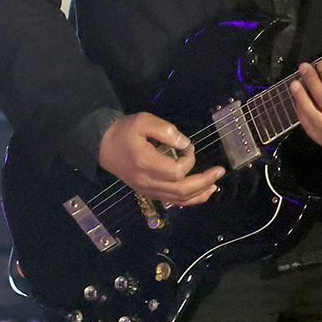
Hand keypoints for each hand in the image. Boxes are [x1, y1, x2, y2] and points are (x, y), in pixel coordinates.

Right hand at [96, 111, 223, 206]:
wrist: (102, 145)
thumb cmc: (124, 131)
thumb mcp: (143, 121)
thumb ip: (166, 130)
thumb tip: (185, 144)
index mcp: (145, 163)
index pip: (176, 171)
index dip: (189, 160)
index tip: (188, 147)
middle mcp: (146, 181)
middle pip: (180, 190)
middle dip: (204, 182)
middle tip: (219, 171)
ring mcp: (146, 189)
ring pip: (177, 199)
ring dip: (199, 194)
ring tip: (214, 185)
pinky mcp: (147, 192)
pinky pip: (171, 201)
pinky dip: (188, 199)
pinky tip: (200, 193)